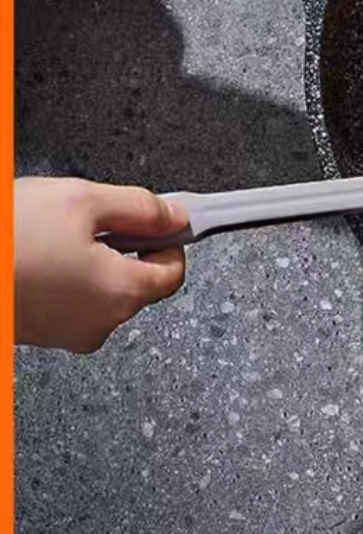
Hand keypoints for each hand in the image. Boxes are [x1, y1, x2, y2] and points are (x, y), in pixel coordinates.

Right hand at [15, 178, 187, 352]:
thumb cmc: (10, 239)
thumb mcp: (84, 200)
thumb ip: (141, 207)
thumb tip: (175, 214)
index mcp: (120, 293)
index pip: (174, 273)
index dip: (169, 241)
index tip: (159, 221)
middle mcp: (98, 324)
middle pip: (137, 282)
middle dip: (125, 246)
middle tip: (96, 218)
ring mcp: (66, 333)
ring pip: (101, 291)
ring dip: (92, 261)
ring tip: (57, 234)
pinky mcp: (41, 333)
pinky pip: (70, 300)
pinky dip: (65, 276)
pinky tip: (40, 253)